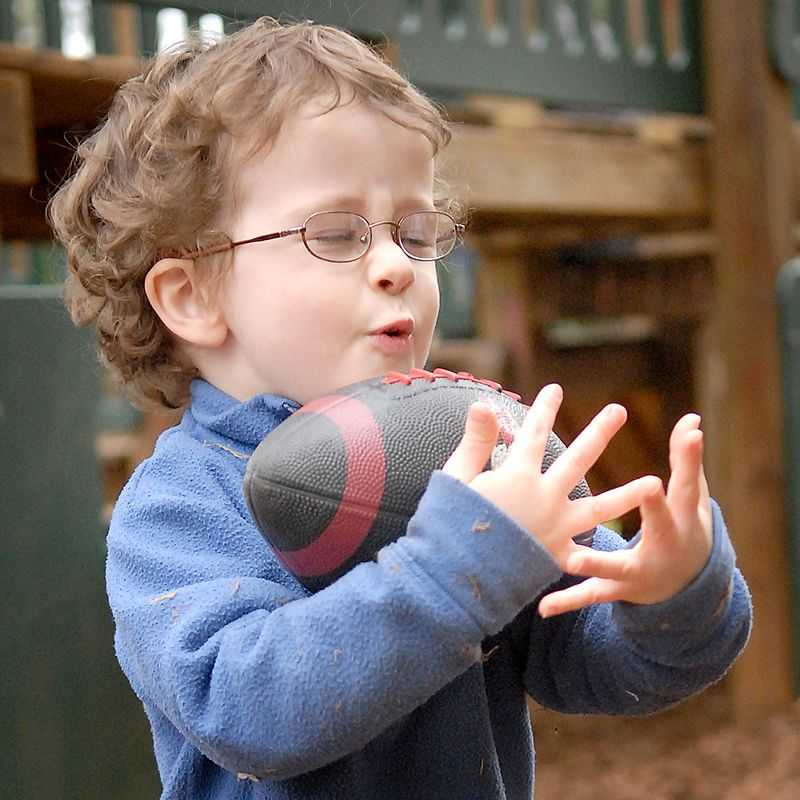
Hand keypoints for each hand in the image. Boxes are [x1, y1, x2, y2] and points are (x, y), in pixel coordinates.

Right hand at [442, 384, 657, 572]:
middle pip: (579, 459)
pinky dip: (603, 548)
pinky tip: (624, 546)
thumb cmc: (449, 523)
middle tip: (620, 411)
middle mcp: (544, 497)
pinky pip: (585, 551)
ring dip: (626, 494)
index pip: (535, 433)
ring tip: (653, 482)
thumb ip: (475, 442)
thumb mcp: (457, 477)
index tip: (556, 390)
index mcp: (518, 475)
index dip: (545, 409)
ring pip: (599, 507)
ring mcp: (555, 527)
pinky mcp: (555, 555)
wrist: (457, 576)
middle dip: (599, 432)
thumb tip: (483, 403)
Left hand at [538, 413, 712, 616]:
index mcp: (681, 519)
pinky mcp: (616, 590)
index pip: (684, 488)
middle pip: (660, 525)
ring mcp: (638, 572)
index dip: (689, 460)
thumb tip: (691, 419)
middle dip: (655, 510)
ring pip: (615, 568)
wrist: (687, 585)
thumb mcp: (691, 497)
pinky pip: (589, 595)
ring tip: (573, 559)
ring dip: (596, 564)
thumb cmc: (686, 527)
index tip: (690, 435)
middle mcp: (664, 546)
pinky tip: (543, 607)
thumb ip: (687, 460)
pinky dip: (567, 601)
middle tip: (649, 488)